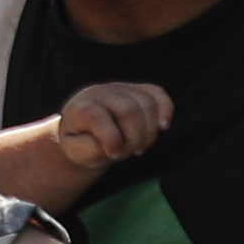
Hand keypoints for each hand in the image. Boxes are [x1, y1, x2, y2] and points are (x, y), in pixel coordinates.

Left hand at [51, 82, 169, 173]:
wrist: (84, 130)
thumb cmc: (81, 143)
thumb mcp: (77, 153)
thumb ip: (91, 150)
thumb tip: (114, 144)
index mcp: (80, 108)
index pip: (97, 116)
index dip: (109, 138)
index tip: (113, 155)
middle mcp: (100, 93)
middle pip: (128, 110)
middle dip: (134, 138)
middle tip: (128, 153)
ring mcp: (120, 89)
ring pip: (146, 104)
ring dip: (148, 132)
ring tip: (138, 147)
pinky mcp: (137, 90)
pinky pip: (157, 93)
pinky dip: (165, 110)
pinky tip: (163, 127)